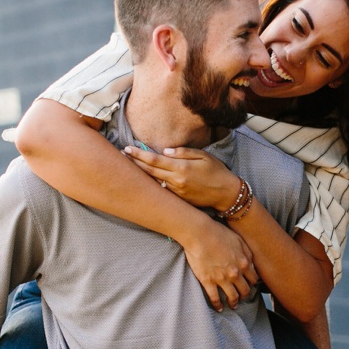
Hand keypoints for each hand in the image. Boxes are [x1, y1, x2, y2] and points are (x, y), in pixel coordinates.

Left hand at [124, 145, 241, 210]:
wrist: (226, 194)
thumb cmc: (217, 171)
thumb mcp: (203, 156)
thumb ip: (183, 152)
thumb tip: (165, 151)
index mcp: (182, 168)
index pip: (155, 160)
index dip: (139, 155)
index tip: (127, 149)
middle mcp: (176, 181)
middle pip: (149, 171)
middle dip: (134, 163)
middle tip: (122, 156)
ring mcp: (176, 192)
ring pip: (153, 181)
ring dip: (141, 173)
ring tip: (129, 165)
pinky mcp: (178, 199)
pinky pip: (161, 190)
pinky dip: (152, 183)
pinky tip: (144, 178)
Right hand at [180, 219, 258, 310]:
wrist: (200, 233)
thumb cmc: (218, 233)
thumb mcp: (239, 240)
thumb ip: (247, 253)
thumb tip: (251, 263)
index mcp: (244, 263)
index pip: (253, 278)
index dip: (252, 283)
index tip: (249, 285)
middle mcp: (235, 274)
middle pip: (244, 290)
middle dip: (244, 295)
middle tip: (242, 297)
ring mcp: (222, 279)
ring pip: (232, 297)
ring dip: (234, 303)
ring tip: (233, 306)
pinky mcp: (208, 281)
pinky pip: (215, 298)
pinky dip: (218, 305)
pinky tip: (219, 308)